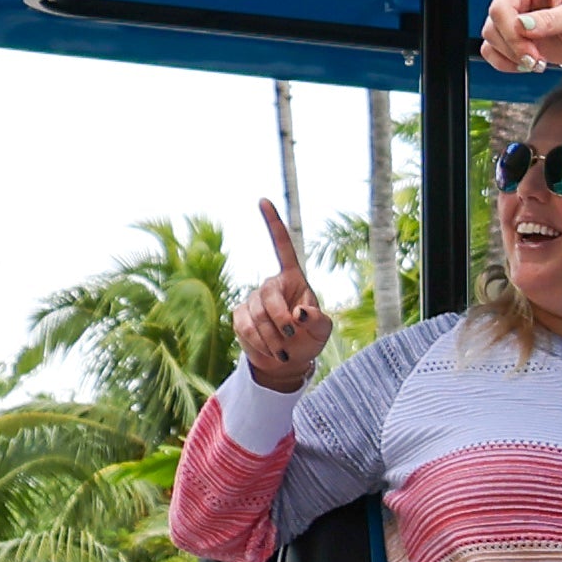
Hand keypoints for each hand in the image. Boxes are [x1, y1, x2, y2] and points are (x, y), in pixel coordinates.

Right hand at [236, 196, 332, 389]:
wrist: (287, 361)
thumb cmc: (308, 339)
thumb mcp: (322, 331)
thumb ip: (317, 321)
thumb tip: (299, 313)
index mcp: (293, 279)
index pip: (282, 247)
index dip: (273, 224)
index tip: (263, 200)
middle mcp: (271, 285)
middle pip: (268, 294)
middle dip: (279, 319)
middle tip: (291, 336)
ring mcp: (253, 299)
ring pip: (257, 315)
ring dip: (272, 337)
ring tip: (283, 350)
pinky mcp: (240, 316)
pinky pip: (245, 327)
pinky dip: (259, 343)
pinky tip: (270, 350)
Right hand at [476, 0, 561, 73]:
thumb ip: (554, 20)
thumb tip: (526, 26)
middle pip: (498, 10)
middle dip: (515, 38)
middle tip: (536, 56)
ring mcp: (511, 13)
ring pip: (492, 32)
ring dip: (514, 53)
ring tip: (539, 60)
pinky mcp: (506, 36)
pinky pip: (489, 50)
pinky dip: (505, 63)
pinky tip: (524, 64)